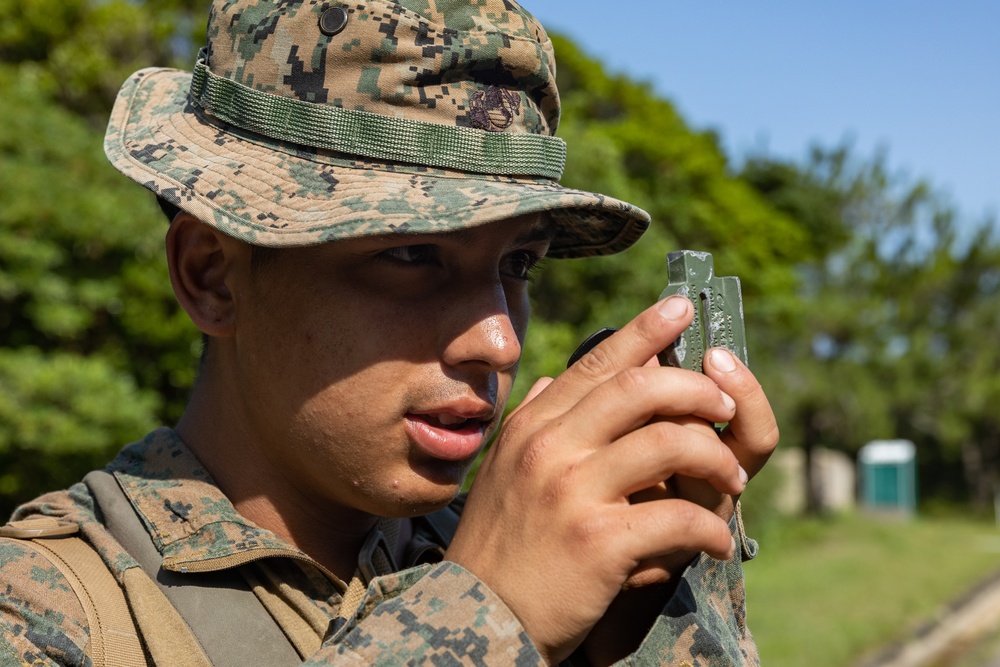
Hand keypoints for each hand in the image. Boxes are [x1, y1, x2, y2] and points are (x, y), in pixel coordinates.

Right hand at [445, 296, 746, 663]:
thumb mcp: (505, 470)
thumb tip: (557, 381)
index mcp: (534, 427)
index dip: (644, 331)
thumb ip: (535, 421)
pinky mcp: (599, 540)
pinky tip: (715, 545)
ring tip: (732, 482)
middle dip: (698, 388)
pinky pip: (678, 516)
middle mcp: (551, 448)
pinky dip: (710, 530)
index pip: (596, 364)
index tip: (680, 308)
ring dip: (717, 459)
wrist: (477, 618)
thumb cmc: (499, 545)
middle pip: (641, 389)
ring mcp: (573, 491)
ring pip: (670, 441)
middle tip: (725, 403)